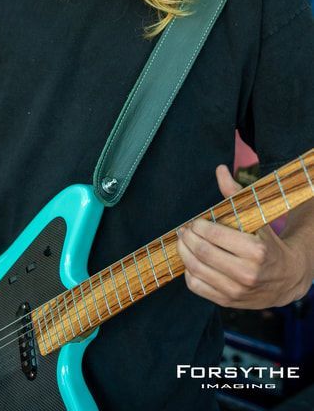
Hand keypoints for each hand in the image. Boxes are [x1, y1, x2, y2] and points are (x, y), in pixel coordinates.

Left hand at [176, 164, 310, 308]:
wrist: (288, 278)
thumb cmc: (269, 244)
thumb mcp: (258, 219)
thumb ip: (236, 195)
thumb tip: (220, 170)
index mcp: (256, 251)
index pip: (215, 236)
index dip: (199, 226)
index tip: (195, 221)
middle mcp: (246, 274)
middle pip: (202, 253)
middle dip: (188, 238)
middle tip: (185, 230)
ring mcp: (236, 291)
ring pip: (196, 270)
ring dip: (183, 253)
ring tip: (183, 242)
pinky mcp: (228, 302)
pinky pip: (197, 286)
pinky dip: (189, 271)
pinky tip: (191, 261)